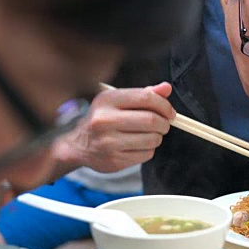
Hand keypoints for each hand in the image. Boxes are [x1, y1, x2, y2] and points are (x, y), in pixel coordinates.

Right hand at [53, 82, 174, 172]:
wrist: (78, 145)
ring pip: (152, 139)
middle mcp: (105, 120)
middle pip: (152, 120)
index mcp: (107, 100)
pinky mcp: (114, 161)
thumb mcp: (118, 101)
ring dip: (157, 137)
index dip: (164, 105)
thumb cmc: (103, 118)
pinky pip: (146, 154)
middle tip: (164, 124)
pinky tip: (137, 146)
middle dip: (164, 123)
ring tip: (149, 134)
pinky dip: (148, 149)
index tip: (169, 112)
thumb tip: (166, 88)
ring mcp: (109, 142)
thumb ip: (143, 94)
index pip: (146, 98)